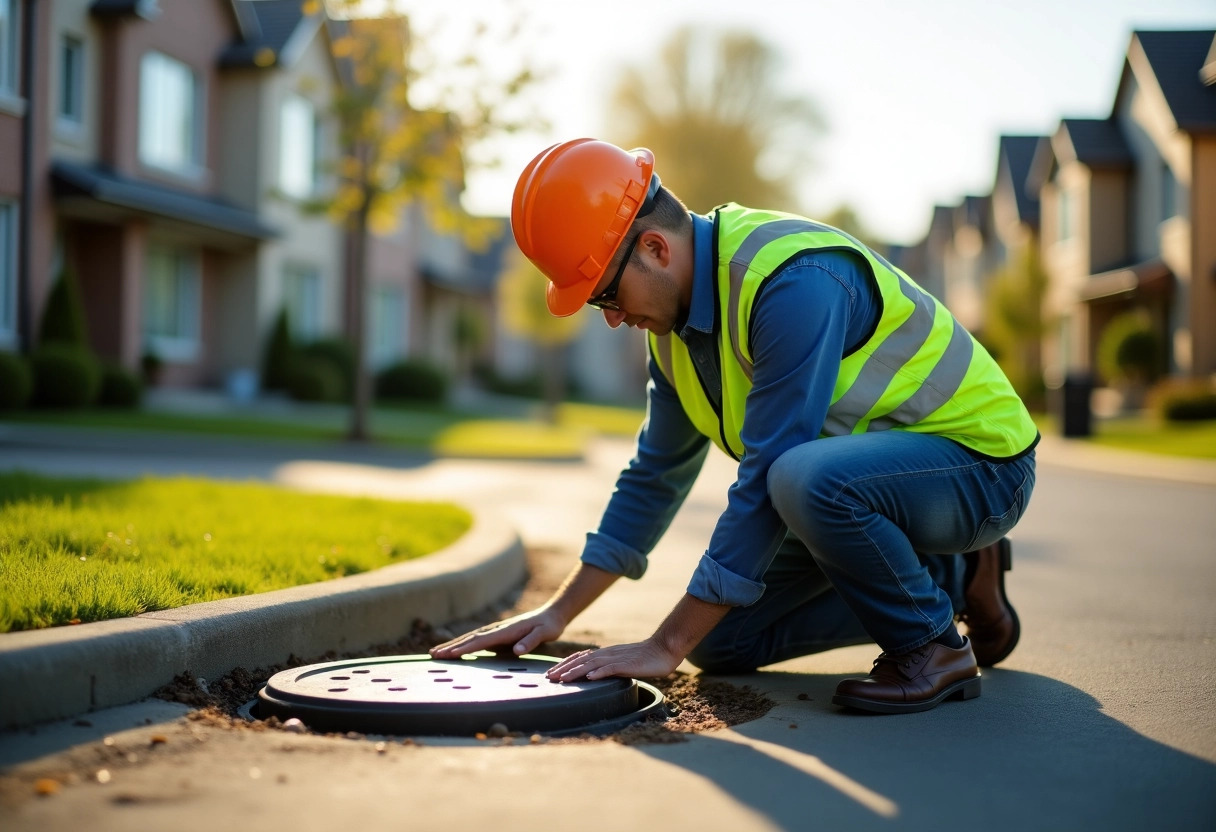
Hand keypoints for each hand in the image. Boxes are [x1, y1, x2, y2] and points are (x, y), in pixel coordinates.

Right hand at [429, 607, 566, 659]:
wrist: (552, 614)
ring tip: (436, 652)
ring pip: (470, 638)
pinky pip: (476, 641)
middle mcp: (497, 629)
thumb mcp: (545, 634)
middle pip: (470, 639)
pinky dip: (463, 645)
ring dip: (453, 645)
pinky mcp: (498, 636)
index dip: (464, 648)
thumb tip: (517, 650)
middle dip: (451, 647)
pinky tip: (455, 650)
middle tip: (432, 655)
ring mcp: (496, 632)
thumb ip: (530, 641)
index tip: (449, 654)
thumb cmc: (548, 626)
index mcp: (505, 631)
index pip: (481, 641)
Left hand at [545, 638, 680, 682]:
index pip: (580, 657)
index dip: (565, 665)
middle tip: (549, 678)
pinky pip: (611, 668)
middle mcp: (608, 654)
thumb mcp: (623, 663)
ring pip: (592, 664)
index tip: (552, 673)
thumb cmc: (645, 659)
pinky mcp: (627, 664)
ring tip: (562, 679)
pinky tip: (590, 678)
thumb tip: (596, 676)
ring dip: (575, 671)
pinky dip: (599, 673)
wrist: (663, 649)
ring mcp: (617, 658)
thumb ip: (610, 668)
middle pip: (581, 660)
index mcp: (606, 653)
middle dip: (563, 669)